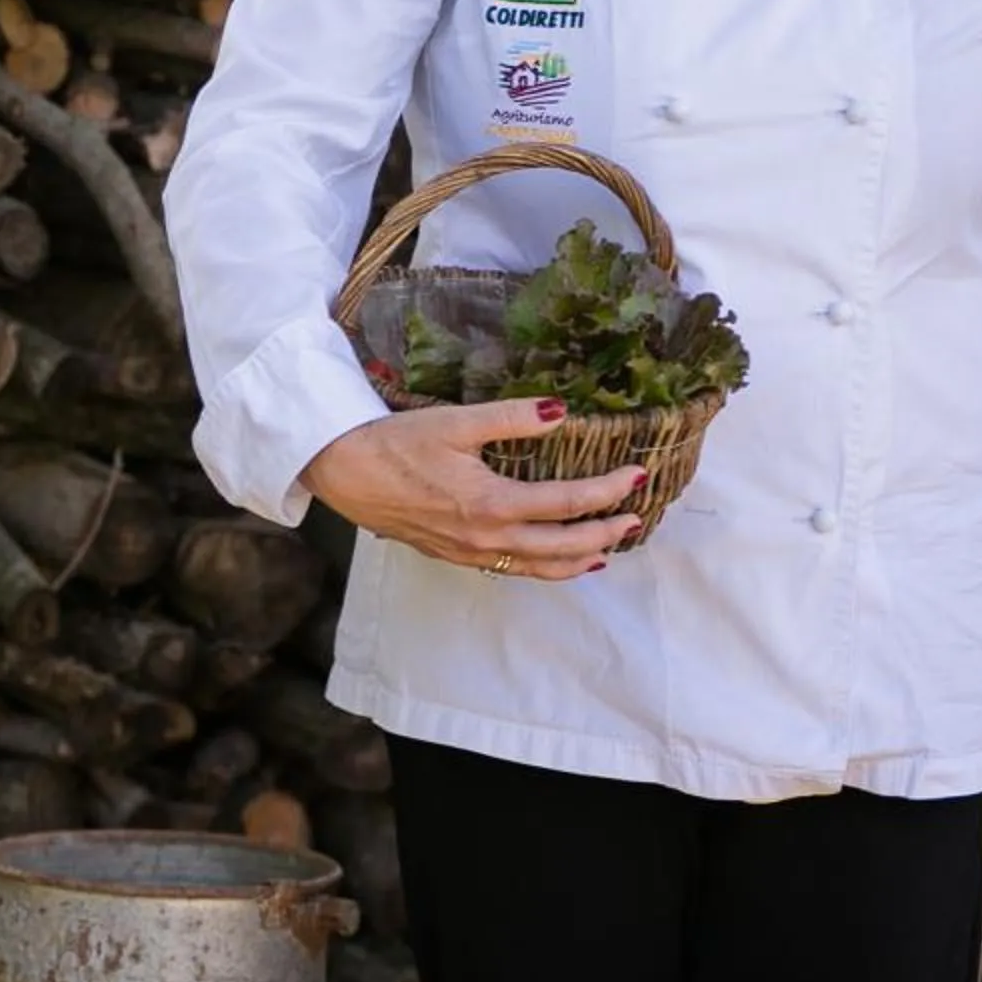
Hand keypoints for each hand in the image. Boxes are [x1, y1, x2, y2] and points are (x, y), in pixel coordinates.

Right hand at [300, 399, 646, 581]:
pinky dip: (545, 567)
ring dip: (580, 560)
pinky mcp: (456, 555)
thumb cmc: (396, 443)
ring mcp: (472, 553)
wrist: (344, 473)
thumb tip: (561, 411)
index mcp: (492, 504)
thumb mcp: (456, 422)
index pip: (567, 504)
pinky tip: (554, 558)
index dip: (607, 492)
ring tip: (608, 549)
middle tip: (636, 518)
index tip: (637, 477)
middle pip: (563, 548)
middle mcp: (487, 538)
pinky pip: (514, 570)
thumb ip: (512, 418)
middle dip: (605, 535)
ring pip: (539, 568)